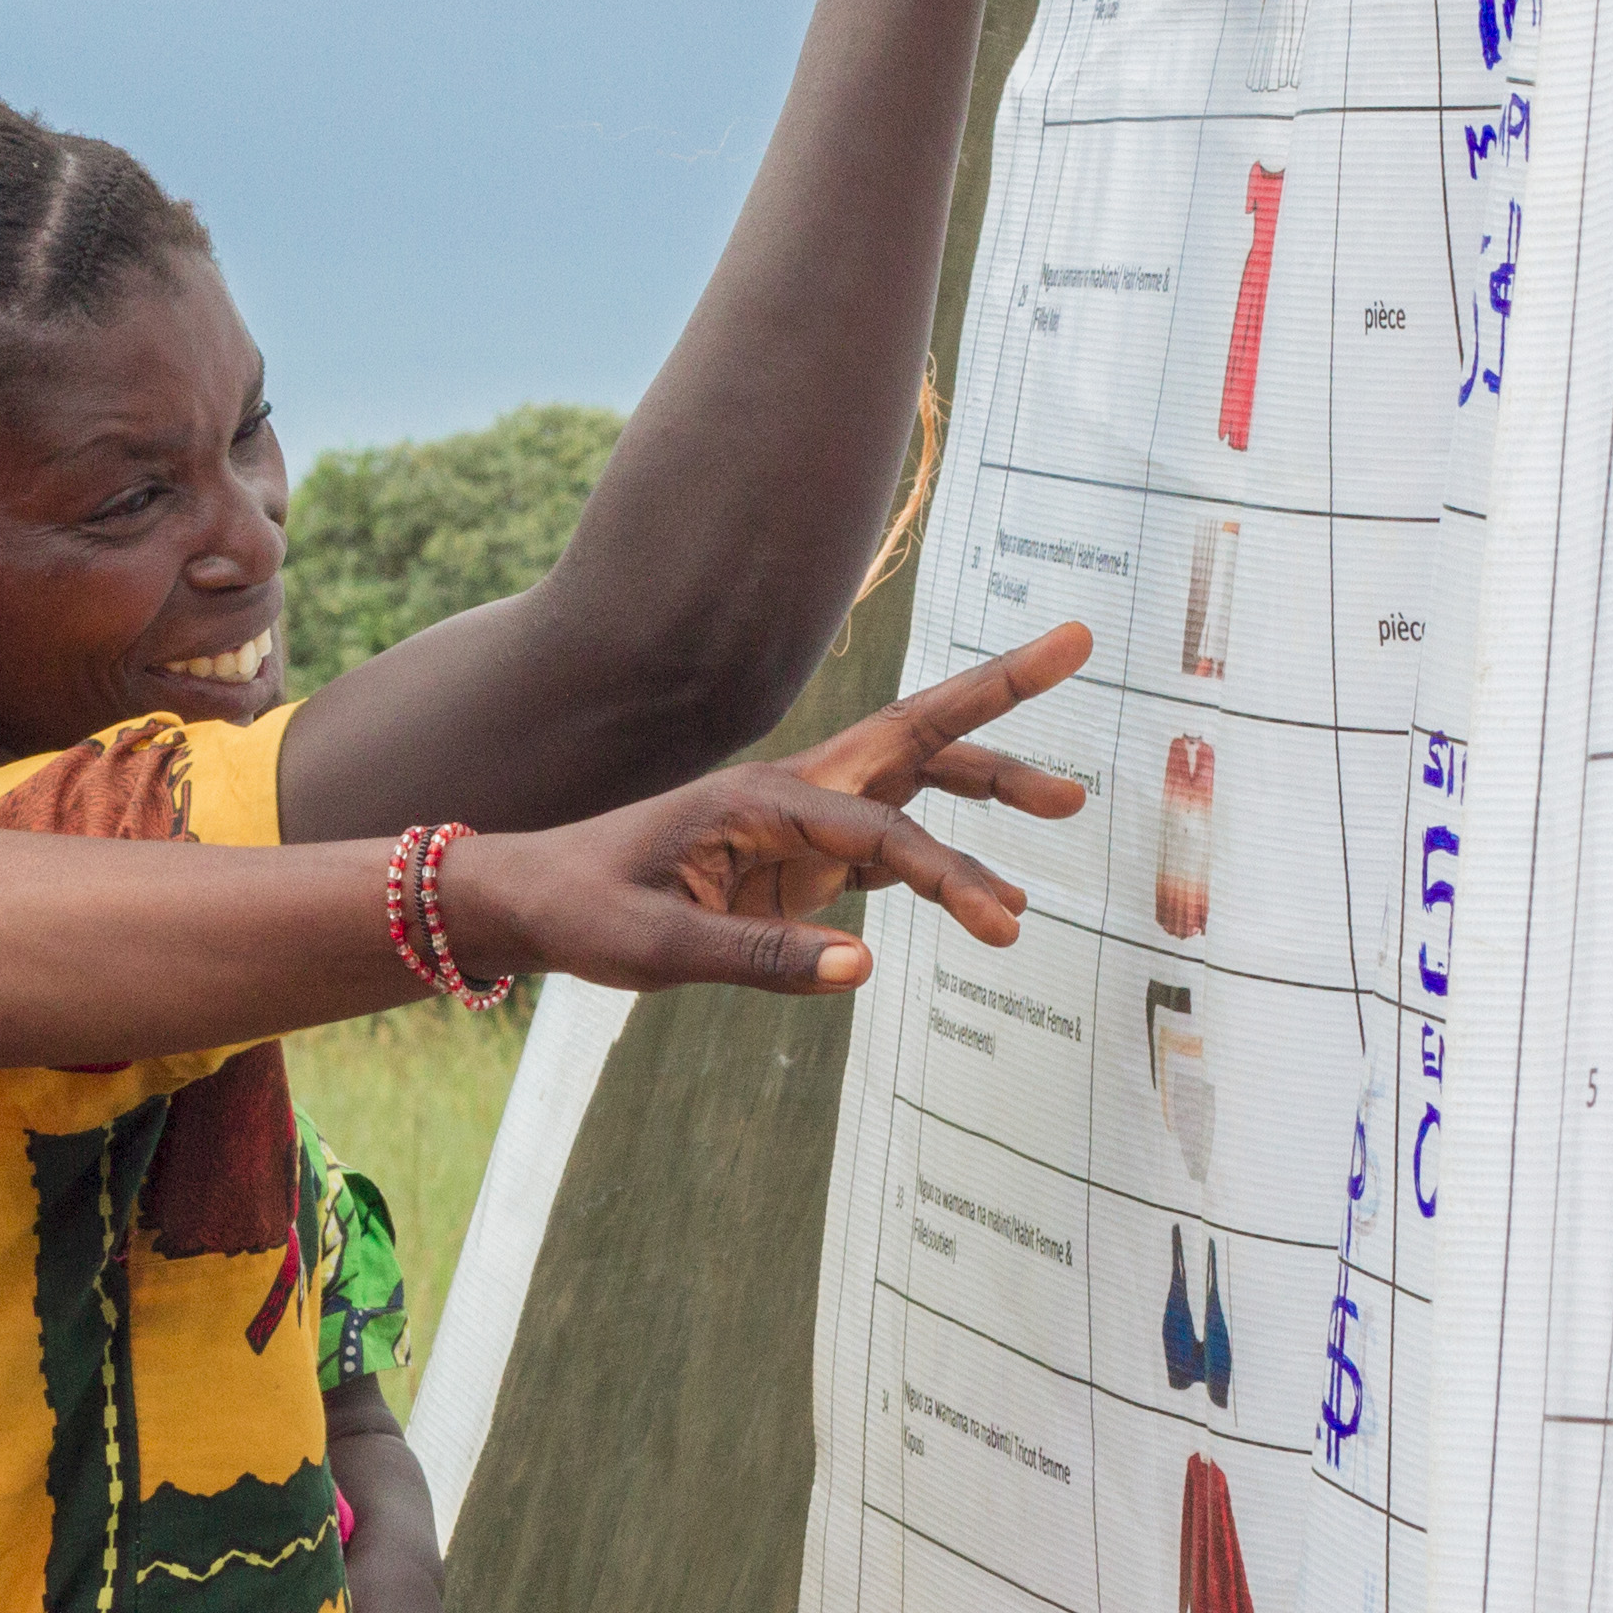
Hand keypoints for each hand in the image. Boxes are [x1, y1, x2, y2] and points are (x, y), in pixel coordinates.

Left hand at [432, 624, 1090, 996]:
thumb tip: (863, 970)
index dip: (948, 871)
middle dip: (998, 692)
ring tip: (1069, 801)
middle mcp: (791, 792)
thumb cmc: (586, 911)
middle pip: (914, 732)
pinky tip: (988, 893)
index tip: (1001, 922)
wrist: (533, 899)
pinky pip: (886, 846)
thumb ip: (760, 956)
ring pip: (911, 783)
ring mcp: (799, 822)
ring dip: (987, 781)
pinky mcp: (796, 859)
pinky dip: (943, 856)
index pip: (880, 829)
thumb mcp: (659, 948)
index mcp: (761, 799)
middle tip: (1080, 641)